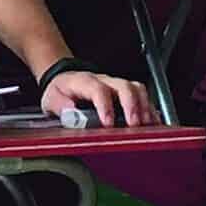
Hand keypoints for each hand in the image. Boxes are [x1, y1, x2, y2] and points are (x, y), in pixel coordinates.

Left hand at [42, 70, 156, 126]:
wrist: (64, 79)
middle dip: (132, 105)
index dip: (105, 105)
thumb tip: (71, 112)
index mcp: (85, 82)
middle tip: (134, 125)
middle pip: (124, 86)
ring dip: (144, 107)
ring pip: (137, 89)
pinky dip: (151, 110)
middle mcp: (104, 81)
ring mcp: (117, 86)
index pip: (98, 89)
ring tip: (147, 126)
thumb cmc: (61, 91)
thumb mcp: (51, 98)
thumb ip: (60, 105)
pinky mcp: (125, 94)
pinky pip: (143, 97)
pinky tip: (154, 124)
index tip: (108, 123)